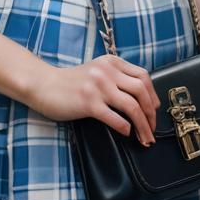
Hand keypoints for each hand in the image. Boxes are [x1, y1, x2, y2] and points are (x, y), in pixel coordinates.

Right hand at [27, 55, 159, 145]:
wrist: (44, 85)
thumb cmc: (71, 82)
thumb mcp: (97, 71)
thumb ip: (116, 77)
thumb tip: (141, 97)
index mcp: (111, 62)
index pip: (143, 76)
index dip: (153, 95)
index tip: (155, 110)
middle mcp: (107, 71)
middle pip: (142, 91)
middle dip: (151, 113)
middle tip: (152, 128)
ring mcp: (98, 86)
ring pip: (132, 106)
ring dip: (143, 125)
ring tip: (145, 138)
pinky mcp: (88, 103)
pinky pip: (115, 117)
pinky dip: (125, 127)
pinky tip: (126, 133)